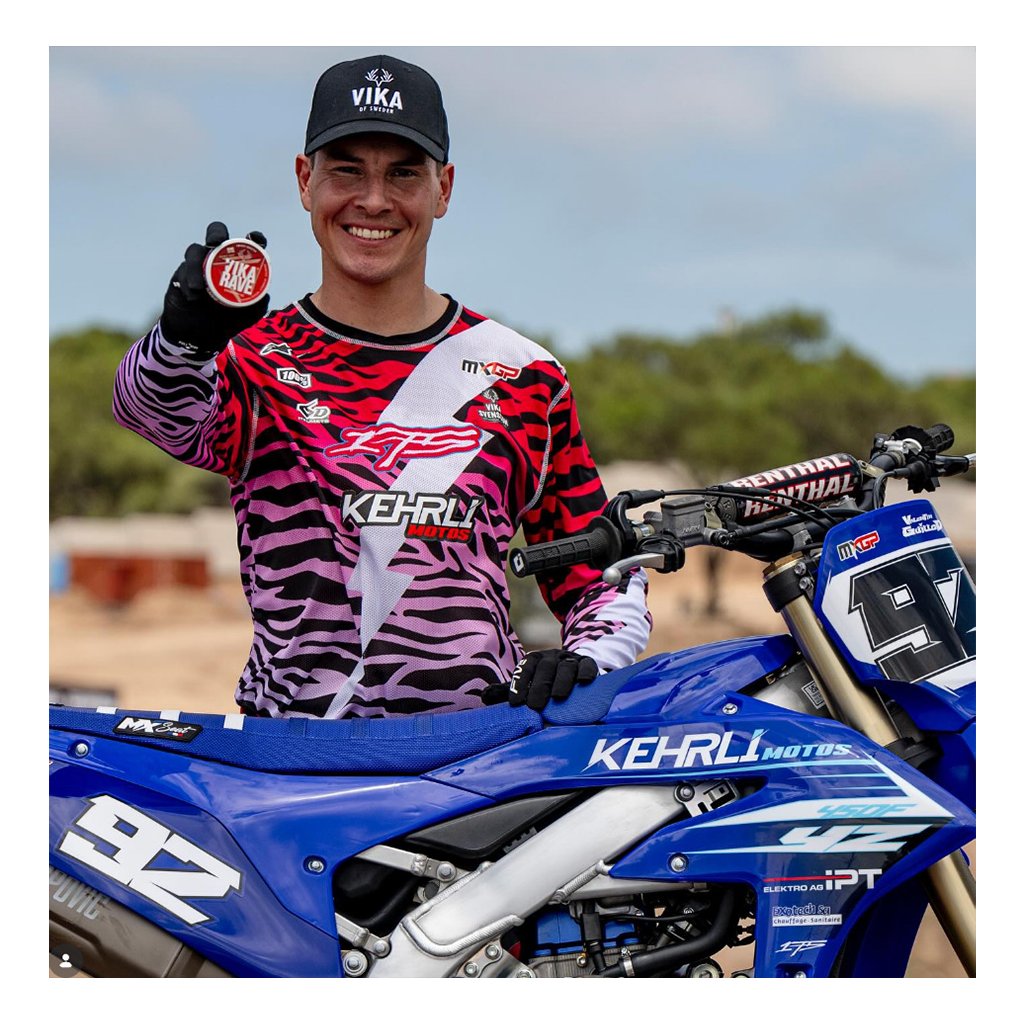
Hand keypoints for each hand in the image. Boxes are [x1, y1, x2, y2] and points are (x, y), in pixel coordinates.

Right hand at [160, 222, 269, 356]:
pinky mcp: (181, 274)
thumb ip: (258, 306)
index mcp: (237, 266)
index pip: (246, 245)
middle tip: (215, 243)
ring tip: (197, 288)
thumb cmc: (226, 321)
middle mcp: (218, 260)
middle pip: (216, 234)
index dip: (253, 238)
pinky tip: (191, 297)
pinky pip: (182, 271)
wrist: (200, 337)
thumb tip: (266, 295)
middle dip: (216, 234)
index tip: (256, 238)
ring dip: (195, 267)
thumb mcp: (247, 316)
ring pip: (194, 251)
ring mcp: (198, 265)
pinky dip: (186, 282)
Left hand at [482, 649, 598, 710]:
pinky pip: (587, 665)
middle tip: (535, 706)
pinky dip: (585, 672)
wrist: (572, 671)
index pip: (525, 667)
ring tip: (558, 697)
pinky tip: (583, 682)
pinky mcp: (587, 663)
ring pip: (566, 666)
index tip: (515, 702)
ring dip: (562, 681)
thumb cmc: (544, 683)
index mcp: (534, 659)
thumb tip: (483, 697)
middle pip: (545, 667)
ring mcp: (570, 659)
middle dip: (539, 686)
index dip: (519, 683)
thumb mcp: (526, 685)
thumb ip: (507, 691)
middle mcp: (551, 657)